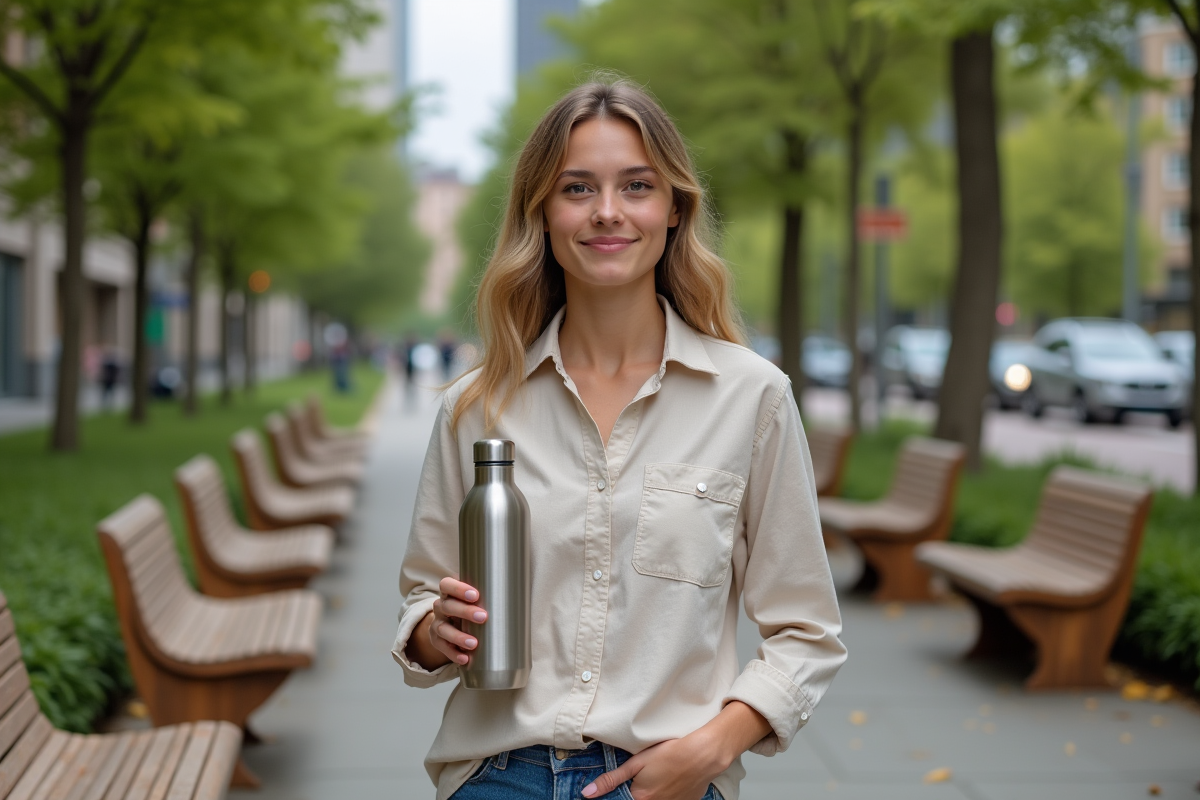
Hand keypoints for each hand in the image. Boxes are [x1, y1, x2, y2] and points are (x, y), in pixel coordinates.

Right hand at [406, 577, 487, 670]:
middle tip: (483, 617)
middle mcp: (440, 607)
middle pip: (447, 606)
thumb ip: (488, 595)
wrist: (450, 624)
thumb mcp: (474, 600)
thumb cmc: (469, 608)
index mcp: (449, 593)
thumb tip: (520, 596)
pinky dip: (454, 654)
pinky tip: (465, 659)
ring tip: (474, 644)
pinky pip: (443, 648)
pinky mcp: (436, 641)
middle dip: (465, 611)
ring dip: (458, 636)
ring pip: (443, 629)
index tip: (476, 595)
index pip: (447, 585)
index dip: (458, 589)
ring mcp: (437, 624)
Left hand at [581, 734, 722, 799]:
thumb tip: (587, 794)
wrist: (703, 754)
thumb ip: (611, 779)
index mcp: (640, 799)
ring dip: (654, 793)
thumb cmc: (670, 754)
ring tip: (662, 776)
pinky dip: (668, 794)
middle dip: (639, 791)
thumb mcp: (637, 763)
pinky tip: (672, 781)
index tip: (627, 784)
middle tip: (651, 776)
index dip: (620, 793)